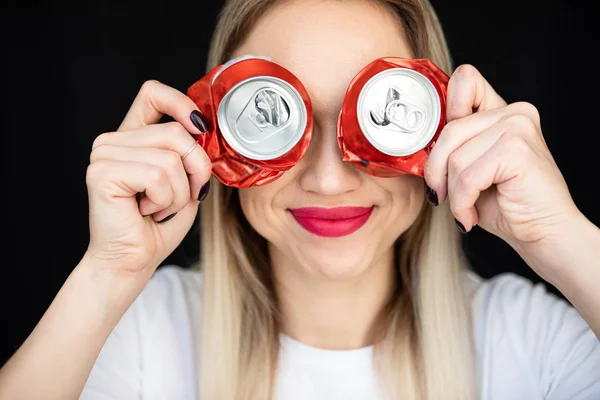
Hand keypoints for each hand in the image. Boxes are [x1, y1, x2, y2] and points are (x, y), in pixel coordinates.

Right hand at [84, 80, 211, 275]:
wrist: (133, 261)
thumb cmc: (158, 225)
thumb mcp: (185, 182)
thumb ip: (191, 153)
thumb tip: (204, 130)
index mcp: (132, 137)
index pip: (153, 94)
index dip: (181, 103)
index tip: (200, 127)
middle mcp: (113, 141)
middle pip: (176, 132)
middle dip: (195, 169)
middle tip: (183, 196)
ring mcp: (103, 155)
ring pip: (171, 158)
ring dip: (179, 192)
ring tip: (159, 207)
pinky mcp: (102, 174)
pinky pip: (158, 176)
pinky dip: (165, 200)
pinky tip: (147, 211)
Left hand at [424, 65, 582, 278]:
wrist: (544, 233)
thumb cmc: (507, 204)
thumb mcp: (471, 168)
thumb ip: (454, 145)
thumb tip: (419, 140)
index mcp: (502, 111)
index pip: (464, 81)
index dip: (442, 112)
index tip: (439, 152)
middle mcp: (514, 112)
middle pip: (448, 130)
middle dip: (437, 170)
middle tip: (442, 195)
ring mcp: (517, 127)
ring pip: (455, 157)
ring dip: (452, 192)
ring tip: (465, 208)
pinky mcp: (517, 150)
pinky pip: (466, 176)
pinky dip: (462, 203)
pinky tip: (471, 216)